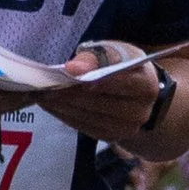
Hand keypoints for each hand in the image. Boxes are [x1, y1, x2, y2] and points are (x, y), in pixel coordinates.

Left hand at [39, 44, 164, 144]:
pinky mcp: (111, 137)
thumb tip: (73, 69)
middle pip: (100, 102)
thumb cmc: (122, 66)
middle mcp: (140, 111)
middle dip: (70, 93)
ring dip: (62, 106)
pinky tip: (51, 105)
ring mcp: (127, 128)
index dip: (94, 78)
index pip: (119, 82)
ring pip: (89, 116)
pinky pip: (84, 127)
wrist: (134, 93)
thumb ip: (96, 57)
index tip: (68, 73)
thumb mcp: (115, 52)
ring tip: (42, 94)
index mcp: (146, 85)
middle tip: (45, 85)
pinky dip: (65, 115)